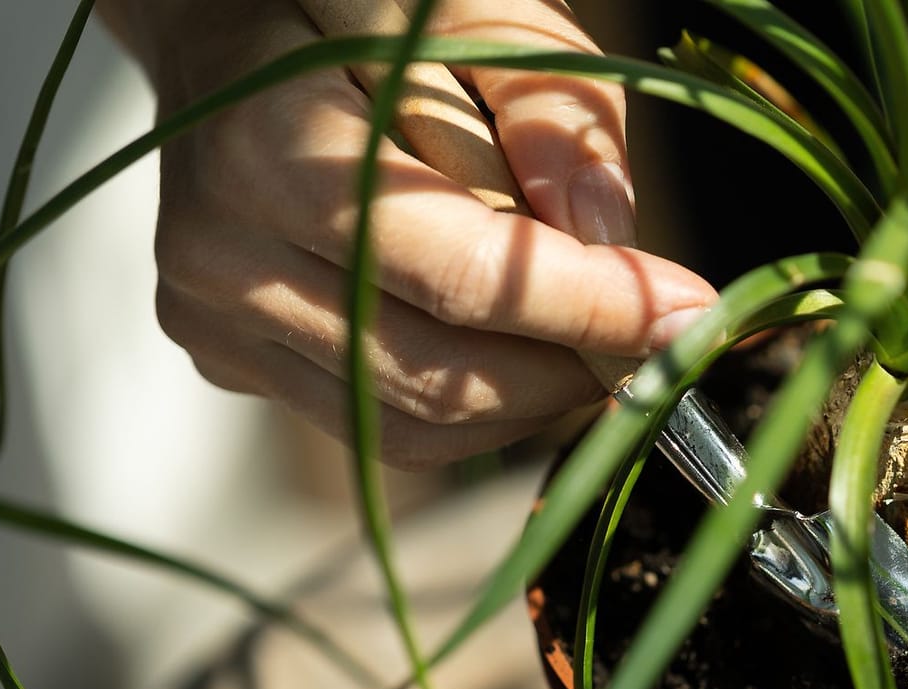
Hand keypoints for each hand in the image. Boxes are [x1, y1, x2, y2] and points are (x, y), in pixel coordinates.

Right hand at [103, 0, 715, 467]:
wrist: (223, 21)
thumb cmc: (362, 2)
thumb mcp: (472, 4)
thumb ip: (551, 110)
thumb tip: (612, 238)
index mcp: (266, 151)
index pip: (459, 276)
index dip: (591, 306)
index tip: (693, 311)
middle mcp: (219, 257)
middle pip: (440, 376)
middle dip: (573, 368)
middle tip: (659, 330)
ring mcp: (214, 323)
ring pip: (414, 426)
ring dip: (532, 396)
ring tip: (591, 327)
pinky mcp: (229, 360)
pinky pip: (381, 423)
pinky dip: (474, 399)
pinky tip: (510, 330)